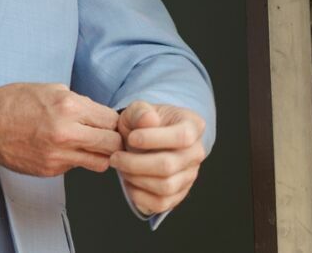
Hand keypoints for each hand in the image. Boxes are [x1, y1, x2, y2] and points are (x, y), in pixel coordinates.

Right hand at [0, 83, 123, 176]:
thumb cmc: (13, 102)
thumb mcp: (48, 89)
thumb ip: (77, 101)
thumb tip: (97, 114)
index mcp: (67, 106)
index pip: (111, 120)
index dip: (113, 121)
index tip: (108, 122)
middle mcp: (66, 132)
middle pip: (112, 143)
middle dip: (112, 139)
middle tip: (104, 136)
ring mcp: (59, 154)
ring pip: (101, 162)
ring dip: (99, 154)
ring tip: (89, 146)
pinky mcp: (51, 169)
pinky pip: (77, 167)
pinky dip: (76, 159)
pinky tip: (63, 148)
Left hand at [112, 101, 206, 215]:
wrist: (144, 136)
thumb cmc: (143, 121)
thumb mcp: (138, 109)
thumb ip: (141, 111)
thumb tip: (149, 120)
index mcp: (192, 126)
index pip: (182, 137)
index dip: (153, 139)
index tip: (131, 138)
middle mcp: (196, 153)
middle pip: (169, 165)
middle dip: (135, 163)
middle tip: (115, 157)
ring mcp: (190, 175)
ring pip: (165, 187)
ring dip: (135, 178)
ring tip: (120, 166)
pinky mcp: (179, 193)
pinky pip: (161, 203)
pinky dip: (139, 195)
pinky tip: (128, 181)